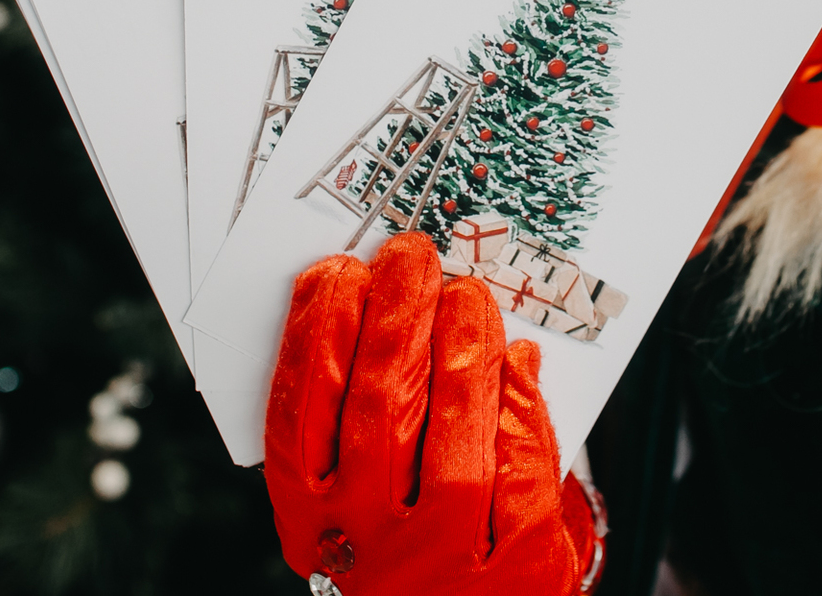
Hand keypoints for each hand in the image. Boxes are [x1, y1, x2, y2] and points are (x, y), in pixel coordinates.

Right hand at [265, 233, 598, 594]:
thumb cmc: (404, 557)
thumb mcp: (351, 509)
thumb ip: (352, 431)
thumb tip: (380, 318)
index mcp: (314, 521)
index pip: (301, 414)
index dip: (315, 333)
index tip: (335, 274)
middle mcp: (369, 540)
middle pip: (377, 407)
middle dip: (393, 316)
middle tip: (409, 257)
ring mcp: (443, 557)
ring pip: (451, 435)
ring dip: (458, 349)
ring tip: (464, 294)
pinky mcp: (516, 568)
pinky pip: (519, 471)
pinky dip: (519, 408)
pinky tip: (518, 360)